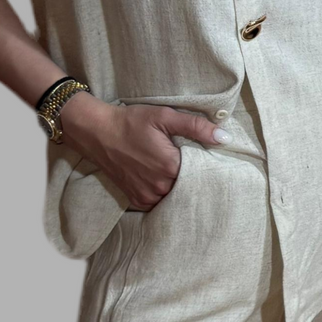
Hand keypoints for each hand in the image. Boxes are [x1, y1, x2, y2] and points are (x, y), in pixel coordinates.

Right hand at [58, 94, 222, 210]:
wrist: (97, 132)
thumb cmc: (131, 122)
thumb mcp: (165, 117)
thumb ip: (196, 127)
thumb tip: (225, 138)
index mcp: (170, 167)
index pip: (201, 175)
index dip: (205, 167)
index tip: (207, 160)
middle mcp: (160, 186)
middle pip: (188, 188)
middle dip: (193, 179)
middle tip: (193, 167)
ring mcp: (146, 196)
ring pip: (174, 198)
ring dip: (178, 189)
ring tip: (177, 174)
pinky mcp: (136, 200)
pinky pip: (158, 204)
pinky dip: (163, 196)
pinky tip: (163, 183)